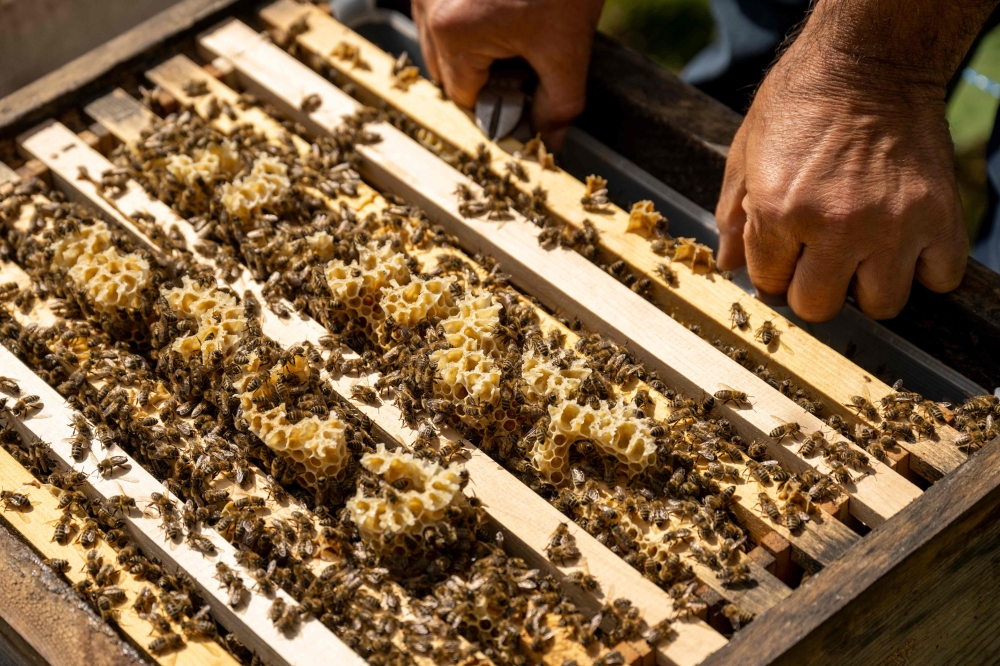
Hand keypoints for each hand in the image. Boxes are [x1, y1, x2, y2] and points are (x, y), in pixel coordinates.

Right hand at [412, 0, 604, 146]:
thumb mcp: (568, 47)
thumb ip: (558, 104)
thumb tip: (548, 142)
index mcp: (453, 32)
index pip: (463, 97)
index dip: (497, 99)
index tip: (526, 87)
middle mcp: (427, 6)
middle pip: (446, 70)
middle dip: (483, 72)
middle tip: (525, 53)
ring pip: (440, 39)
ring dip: (472, 46)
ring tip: (515, 24)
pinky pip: (440, 10)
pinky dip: (466, 17)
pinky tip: (502, 7)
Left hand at [715, 23, 968, 321]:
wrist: (872, 59)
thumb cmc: (802, 101)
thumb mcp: (746, 152)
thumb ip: (733, 214)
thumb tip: (729, 264)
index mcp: (778, 209)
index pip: (769, 284)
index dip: (774, 272)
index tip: (785, 256)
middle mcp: (835, 225)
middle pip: (819, 307)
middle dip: (815, 287)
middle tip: (821, 258)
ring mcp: (892, 225)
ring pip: (881, 305)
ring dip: (870, 286)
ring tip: (864, 254)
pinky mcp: (939, 216)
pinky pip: (938, 278)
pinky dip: (925, 268)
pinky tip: (906, 242)